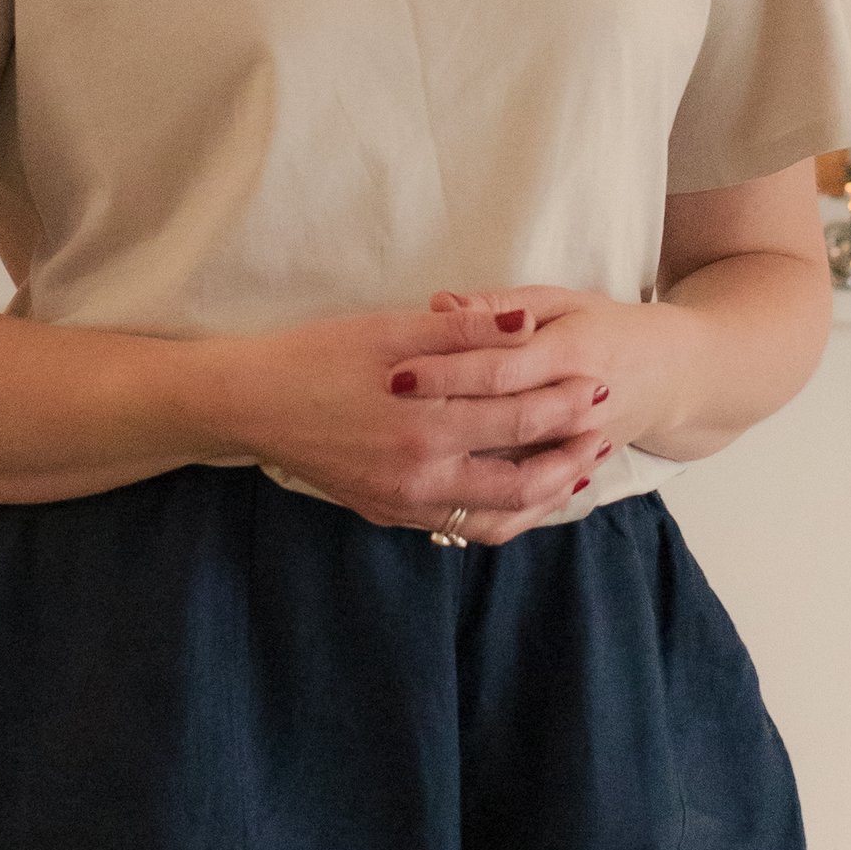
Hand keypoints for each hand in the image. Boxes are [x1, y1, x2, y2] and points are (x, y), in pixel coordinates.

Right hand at [191, 300, 612, 544]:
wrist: (249, 403)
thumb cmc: (316, 356)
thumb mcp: (388, 330)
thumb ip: (462, 332)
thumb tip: (526, 323)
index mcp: (427, 424)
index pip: (519, 419)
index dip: (565, 403)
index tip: (596, 386)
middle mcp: (421, 476)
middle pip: (520, 480)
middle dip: (567, 457)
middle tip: (601, 434)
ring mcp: (403, 503)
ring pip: (494, 517)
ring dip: (540, 498)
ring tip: (572, 473)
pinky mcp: (386, 514)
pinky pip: (458, 526)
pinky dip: (498, 514)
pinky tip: (516, 495)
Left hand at [399, 286, 703, 516]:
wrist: (676, 373)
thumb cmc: (608, 326)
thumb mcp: (562, 300)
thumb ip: (501, 304)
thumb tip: (441, 304)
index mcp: (571, 351)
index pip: (499, 368)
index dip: (447, 372)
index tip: (396, 374)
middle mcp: (577, 407)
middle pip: (499, 423)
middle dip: (441, 421)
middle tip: (386, 419)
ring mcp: (581, 448)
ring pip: (513, 476)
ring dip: (457, 474)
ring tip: (399, 467)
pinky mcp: (577, 475)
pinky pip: (529, 507)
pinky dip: (485, 507)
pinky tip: (442, 496)